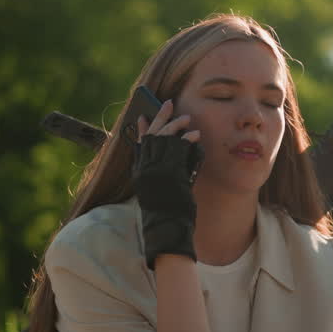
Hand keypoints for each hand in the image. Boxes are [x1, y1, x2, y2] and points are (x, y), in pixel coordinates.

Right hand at [133, 100, 203, 266]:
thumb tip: (174, 153)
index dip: (141, 128)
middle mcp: (144, 169)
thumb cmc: (168, 211)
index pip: (138, 144)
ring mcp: (156, 171)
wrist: (168, 228)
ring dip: (176, 126)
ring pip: (164, 139)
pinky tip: (194, 135)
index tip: (142, 115)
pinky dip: (186, 140)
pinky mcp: (170, 173)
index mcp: (139, 173)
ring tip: (187, 119)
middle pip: (151, 135)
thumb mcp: (159, 190)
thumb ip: (162, 171)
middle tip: (168, 103)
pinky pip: (178, 150)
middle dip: (160, 117)